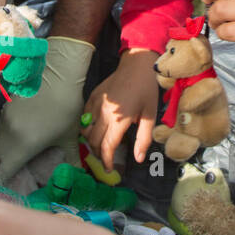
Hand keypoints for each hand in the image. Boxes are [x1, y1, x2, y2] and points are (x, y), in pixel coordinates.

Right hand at [0, 36, 94, 181]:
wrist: (57, 76)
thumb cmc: (66, 109)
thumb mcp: (70, 137)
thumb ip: (73, 159)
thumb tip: (82, 174)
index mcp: (22, 148)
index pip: (3, 171)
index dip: (0, 181)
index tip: (2, 186)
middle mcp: (8, 136)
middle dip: (1, 164)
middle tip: (11, 168)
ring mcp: (4, 121)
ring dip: (3, 148)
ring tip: (17, 150)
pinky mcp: (5, 108)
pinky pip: (0, 127)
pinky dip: (6, 133)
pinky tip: (20, 130)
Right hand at [84, 48, 159, 170]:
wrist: (136, 65)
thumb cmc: (146, 89)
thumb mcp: (150, 115)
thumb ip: (143, 139)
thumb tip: (138, 158)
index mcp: (119, 119)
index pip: (107, 147)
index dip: (107, 161)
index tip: (110, 169)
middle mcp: (103, 113)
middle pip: (94, 142)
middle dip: (99, 155)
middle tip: (107, 160)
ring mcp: (95, 104)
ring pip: (86, 130)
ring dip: (92, 142)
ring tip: (101, 146)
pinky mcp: (92, 97)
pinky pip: (84, 117)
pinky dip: (87, 127)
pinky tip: (97, 129)